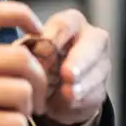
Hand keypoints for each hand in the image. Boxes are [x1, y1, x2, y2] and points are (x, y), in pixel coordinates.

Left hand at [27, 9, 110, 125]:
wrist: (51, 88)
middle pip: (91, 45)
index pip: (65, 25)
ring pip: (97, 72)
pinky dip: (82, 100)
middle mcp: (92, 38)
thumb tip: (24, 56)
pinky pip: (95, 93)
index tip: (41, 55)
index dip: (53, 40)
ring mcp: (101, 63)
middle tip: (68, 75)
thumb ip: (28, 51)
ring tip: (68, 94)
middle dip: (79, 61)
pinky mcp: (101, 88)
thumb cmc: (37, 61)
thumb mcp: (28, 52)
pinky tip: (70, 103)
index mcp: (71, 23)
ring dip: (82, 85)